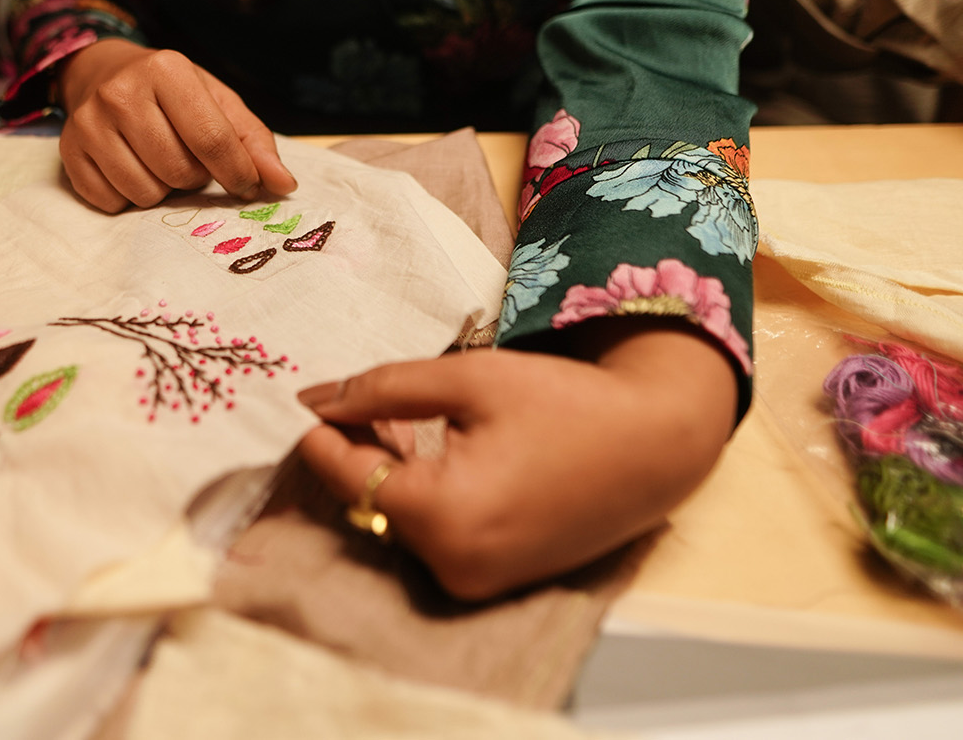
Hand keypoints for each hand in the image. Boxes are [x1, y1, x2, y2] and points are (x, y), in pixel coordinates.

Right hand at [57, 39, 297, 212]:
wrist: (100, 72)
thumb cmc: (169, 90)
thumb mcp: (215, 100)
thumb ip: (253, 141)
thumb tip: (284, 186)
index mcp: (166, 70)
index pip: (212, 140)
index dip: (238, 174)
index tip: (247, 186)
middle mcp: (121, 93)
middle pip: (179, 172)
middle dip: (194, 177)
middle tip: (187, 158)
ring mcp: (88, 124)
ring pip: (146, 193)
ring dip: (163, 189)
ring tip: (158, 161)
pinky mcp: (68, 153)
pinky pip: (112, 203)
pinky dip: (129, 197)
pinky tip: (130, 169)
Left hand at [296, 320, 735, 599]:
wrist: (655, 446)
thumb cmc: (564, 403)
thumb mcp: (467, 379)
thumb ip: (382, 389)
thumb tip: (312, 400)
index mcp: (442, 514)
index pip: (347, 476)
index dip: (322, 436)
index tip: (307, 402)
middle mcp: (453, 564)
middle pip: (369, 502)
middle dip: (357, 452)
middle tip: (353, 401)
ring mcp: (474, 581)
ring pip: (397, 521)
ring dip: (389, 474)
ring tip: (396, 420)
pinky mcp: (491, 581)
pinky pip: (432, 537)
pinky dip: (422, 497)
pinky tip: (433, 453)